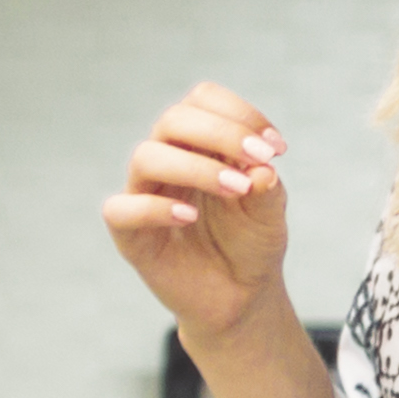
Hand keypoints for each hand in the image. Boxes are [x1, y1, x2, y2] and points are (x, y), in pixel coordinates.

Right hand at [104, 81, 294, 346]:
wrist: (242, 296)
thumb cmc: (250, 244)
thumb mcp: (269, 213)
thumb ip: (267, 187)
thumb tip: (262, 167)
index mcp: (198, 144)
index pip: (202, 100)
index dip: (238, 113)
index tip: (276, 147)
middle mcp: (167, 160)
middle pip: (173, 119)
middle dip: (221, 133)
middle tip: (260, 159)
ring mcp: (145, 194)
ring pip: (147, 156)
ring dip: (196, 167)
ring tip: (238, 188)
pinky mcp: (130, 234)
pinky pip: (122, 209)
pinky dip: (154, 208)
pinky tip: (189, 217)